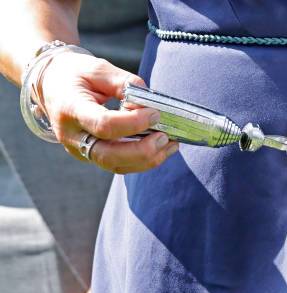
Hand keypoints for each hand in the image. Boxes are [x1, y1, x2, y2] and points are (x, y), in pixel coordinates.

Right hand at [39, 51, 178, 173]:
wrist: (52, 86)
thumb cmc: (76, 74)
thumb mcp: (98, 68)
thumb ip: (124, 83)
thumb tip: (149, 102)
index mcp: (70, 108)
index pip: (103, 124)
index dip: (133, 123)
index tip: (155, 113)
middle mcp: (72, 135)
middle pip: (109, 155)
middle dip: (142, 150)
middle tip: (165, 137)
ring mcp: (80, 149)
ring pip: (115, 165)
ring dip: (147, 159)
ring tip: (170, 145)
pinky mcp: (91, 155)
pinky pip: (118, 165)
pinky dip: (143, 161)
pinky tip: (162, 149)